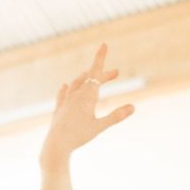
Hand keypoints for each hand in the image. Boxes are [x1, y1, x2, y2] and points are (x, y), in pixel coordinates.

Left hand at [39, 44, 135, 170]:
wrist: (56, 145)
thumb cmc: (78, 136)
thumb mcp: (100, 127)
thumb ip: (116, 116)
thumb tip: (133, 107)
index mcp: (87, 96)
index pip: (96, 72)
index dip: (100, 58)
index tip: (104, 44)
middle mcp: (75, 95)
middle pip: (90, 78)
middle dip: (103, 74)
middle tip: (116, 73)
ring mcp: (66, 101)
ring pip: (76, 84)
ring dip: (85, 78)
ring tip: (91, 76)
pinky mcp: (58, 109)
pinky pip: (63, 94)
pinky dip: (67, 88)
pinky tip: (65, 86)